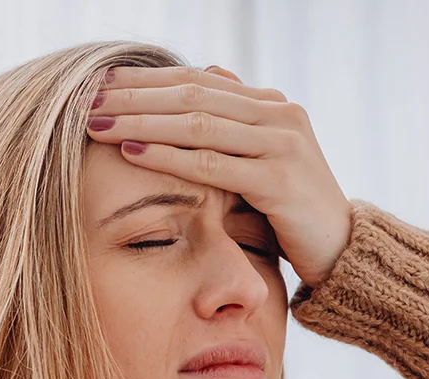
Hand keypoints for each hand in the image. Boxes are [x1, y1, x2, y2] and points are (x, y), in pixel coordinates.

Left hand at [86, 64, 351, 288]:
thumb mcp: (266, 162)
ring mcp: (283, 146)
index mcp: (273, 106)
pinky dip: (168, 157)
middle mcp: (280, 116)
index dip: (146, 80)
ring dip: (142, 121)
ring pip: (198, 124)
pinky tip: (132, 153)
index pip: (197, 81)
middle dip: (134, 97)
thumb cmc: (294, 214)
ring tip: (97, 124)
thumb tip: (208, 73)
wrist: (343, 254)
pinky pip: (212, 164)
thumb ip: (239, 122)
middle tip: (84, 100)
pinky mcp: (280, 181)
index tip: (99, 85)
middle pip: (191, 95)